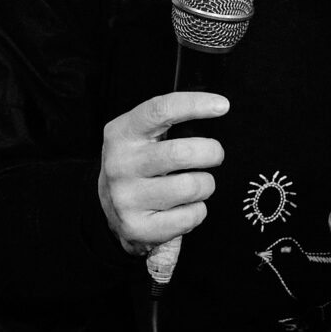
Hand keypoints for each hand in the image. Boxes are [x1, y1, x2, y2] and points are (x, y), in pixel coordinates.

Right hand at [97, 91, 227, 255]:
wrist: (108, 208)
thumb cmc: (138, 163)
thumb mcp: (140, 135)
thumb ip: (168, 120)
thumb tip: (215, 107)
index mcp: (122, 133)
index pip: (161, 110)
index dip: (194, 104)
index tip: (222, 105)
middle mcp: (120, 164)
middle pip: (181, 153)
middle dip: (211, 152)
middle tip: (215, 154)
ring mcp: (126, 198)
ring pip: (190, 187)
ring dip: (206, 184)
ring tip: (198, 183)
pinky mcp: (137, 227)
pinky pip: (189, 217)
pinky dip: (198, 210)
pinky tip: (186, 206)